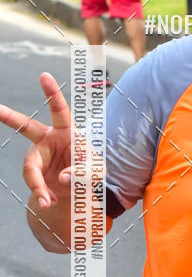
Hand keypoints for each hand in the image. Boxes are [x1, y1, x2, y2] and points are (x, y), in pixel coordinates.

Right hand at [0, 72, 82, 208]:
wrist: (75, 188)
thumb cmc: (88, 170)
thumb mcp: (97, 172)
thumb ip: (86, 173)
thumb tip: (63, 177)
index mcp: (67, 131)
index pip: (60, 110)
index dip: (52, 93)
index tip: (44, 75)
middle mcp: (48, 139)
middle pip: (26, 127)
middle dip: (9, 117)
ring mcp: (37, 155)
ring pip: (31, 168)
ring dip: (39, 185)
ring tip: (48, 200)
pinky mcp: (33, 171)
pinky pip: (34, 183)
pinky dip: (42, 194)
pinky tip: (48, 201)